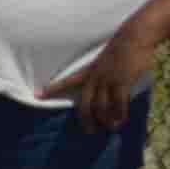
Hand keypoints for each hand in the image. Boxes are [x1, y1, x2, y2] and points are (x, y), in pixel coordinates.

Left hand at [41, 28, 159, 130]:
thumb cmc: (121, 48)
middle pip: (85, 103)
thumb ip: (103, 74)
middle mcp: (95, 77)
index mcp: (88, 71)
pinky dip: (119, 114)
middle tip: (89, 131)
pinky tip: (121, 121)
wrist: (133, 36)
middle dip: (86, 119)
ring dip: (105, 120)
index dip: (52, 89)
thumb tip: (106, 88)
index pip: (66, 81)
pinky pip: (118, 103)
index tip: (36, 96)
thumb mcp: (105, 60)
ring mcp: (107, 79)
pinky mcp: (121, 82)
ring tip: (109, 128)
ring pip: (101, 106)